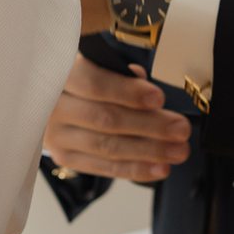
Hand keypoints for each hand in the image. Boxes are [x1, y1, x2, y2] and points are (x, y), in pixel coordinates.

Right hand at [42, 52, 194, 183]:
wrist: (54, 100)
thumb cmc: (84, 79)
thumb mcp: (97, 64)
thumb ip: (119, 73)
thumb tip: (142, 84)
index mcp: (59, 72)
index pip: (93, 83)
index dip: (127, 92)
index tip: (159, 98)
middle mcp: (52, 105)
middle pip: (105, 119)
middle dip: (150, 125)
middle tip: (181, 128)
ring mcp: (56, 134)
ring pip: (107, 146)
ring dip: (148, 151)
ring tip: (178, 151)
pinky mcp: (65, 156)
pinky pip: (104, 167)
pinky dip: (135, 169)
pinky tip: (159, 168)